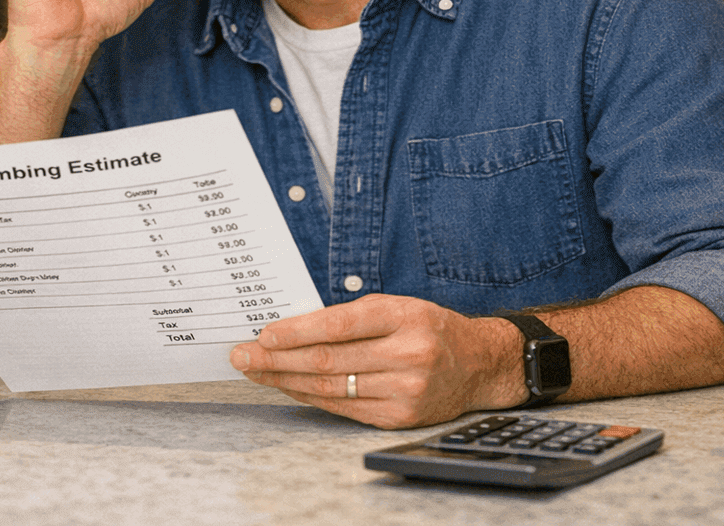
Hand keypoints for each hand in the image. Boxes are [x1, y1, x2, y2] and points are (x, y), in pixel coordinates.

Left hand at [229, 294, 520, 428]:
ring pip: (331, 387)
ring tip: (256, 372)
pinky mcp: (399, 417)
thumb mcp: (398, 305)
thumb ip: (352, 315)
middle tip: (243, 356)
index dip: (297, 332)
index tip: (264, 334)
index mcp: (405, 316)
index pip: (340, 326)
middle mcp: (408, 354)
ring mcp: (405, 390)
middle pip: (329, 360)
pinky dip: (310, 397)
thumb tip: (291, 327)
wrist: (479, 364)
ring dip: (286, 380)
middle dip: (277, 359)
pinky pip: (343, 407)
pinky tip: (288, 386)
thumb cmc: (429, 327)